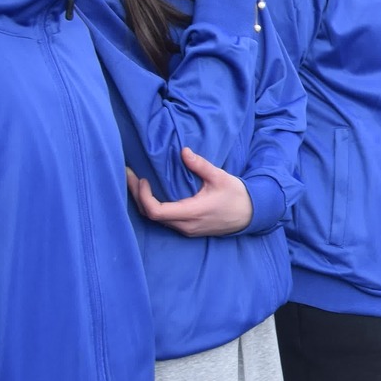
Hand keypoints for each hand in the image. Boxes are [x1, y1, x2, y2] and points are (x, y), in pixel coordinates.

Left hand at [128, 148, 254, 235]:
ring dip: (143, 201)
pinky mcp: (188, 229)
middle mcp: (186, 225)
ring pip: (156, 219)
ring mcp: (186, 230)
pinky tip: (151, 193)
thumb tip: (183, 151)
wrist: (252, 215)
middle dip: (137, 195)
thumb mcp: (220, 178)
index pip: (156, 212)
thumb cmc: (237, 196)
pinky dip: (153, 207)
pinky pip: (164, 220)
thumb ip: (200, 165)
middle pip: (150, 215)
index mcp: (192, 212)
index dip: (144, 196)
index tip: (143, 179)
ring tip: (136, 183)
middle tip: (129, 176)